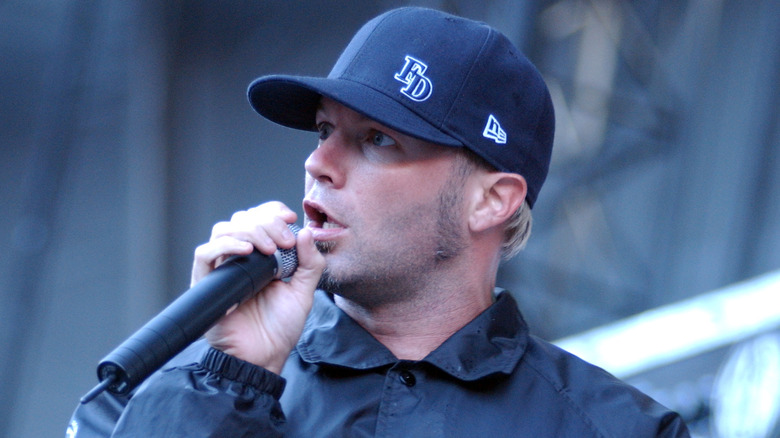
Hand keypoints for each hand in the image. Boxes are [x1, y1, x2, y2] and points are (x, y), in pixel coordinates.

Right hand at [191, 201, 324, 373]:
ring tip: (268, 249)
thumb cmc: (280, 328)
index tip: (290, 217)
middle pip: (242, 219)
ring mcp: (222, 269)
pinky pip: (205, 253)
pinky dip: (225, 245)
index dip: (272, 212)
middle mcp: (240, 258)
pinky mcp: (206, 283)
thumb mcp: (304, 292)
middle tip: (284, 242)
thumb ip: (310, 263)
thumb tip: (306, 232)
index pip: (259, 218)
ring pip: (223, 230)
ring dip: (248, 231)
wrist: (264, 356)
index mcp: (262, 256)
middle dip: (266, 222)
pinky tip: (246, 252)